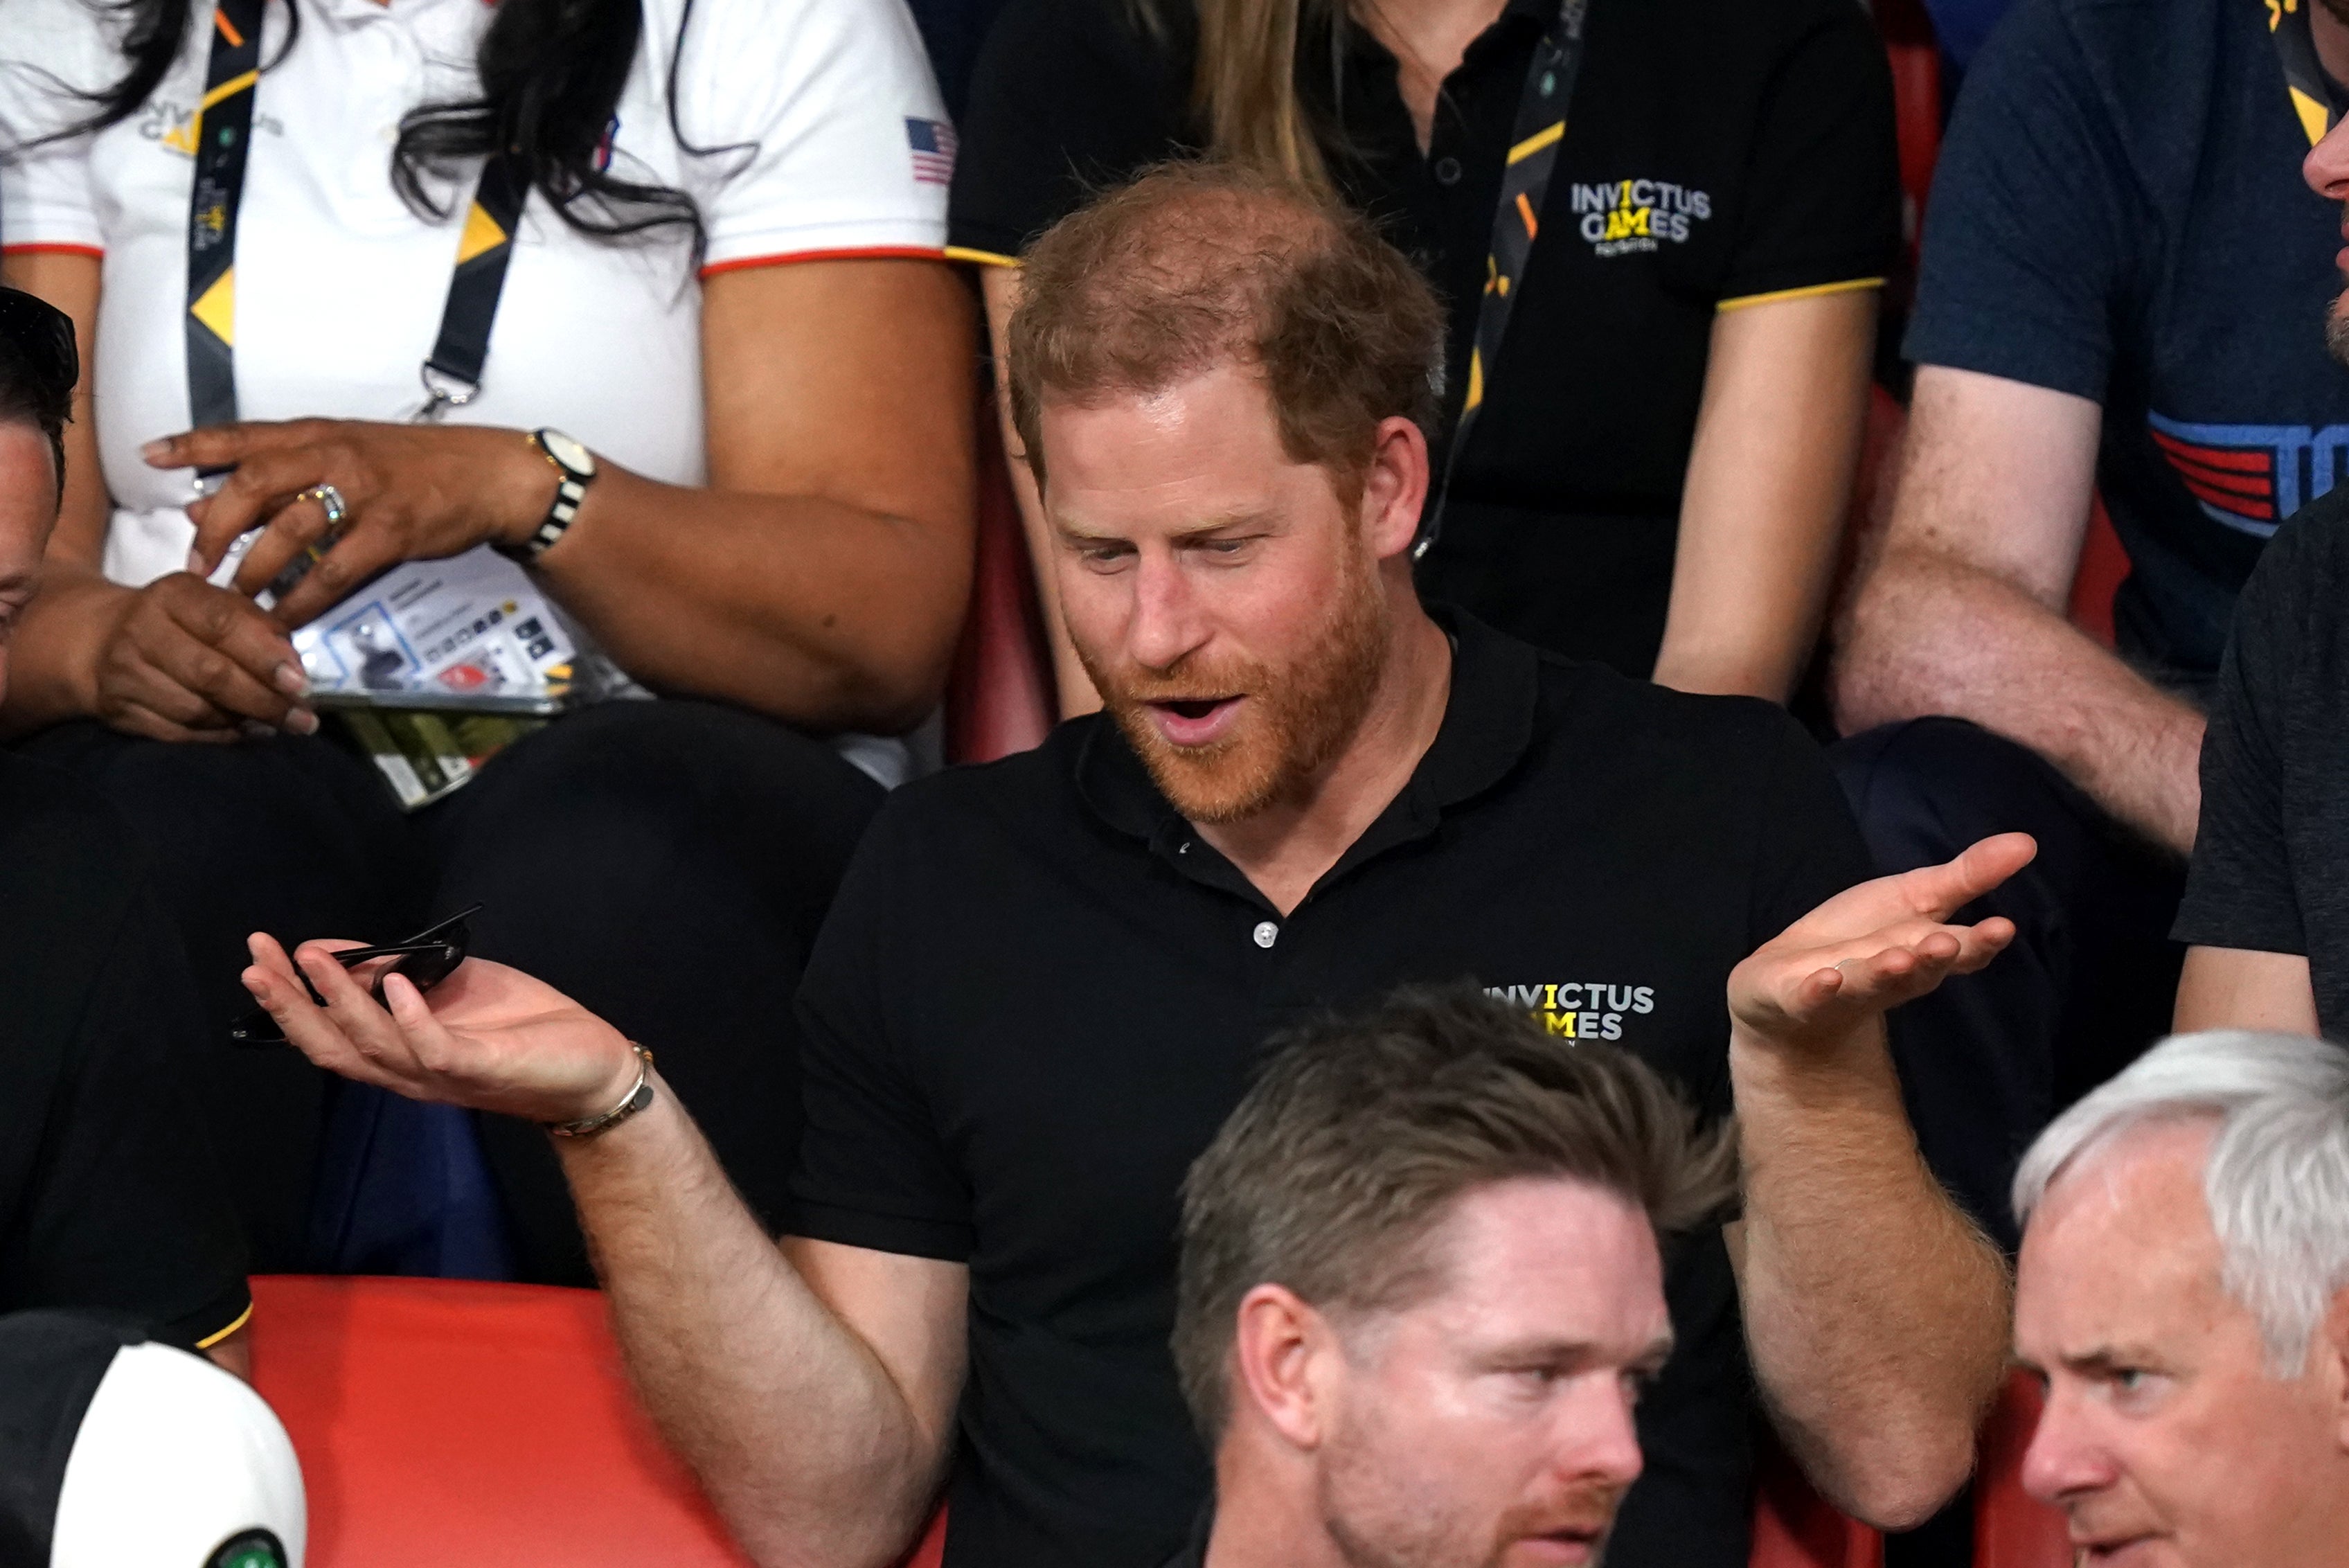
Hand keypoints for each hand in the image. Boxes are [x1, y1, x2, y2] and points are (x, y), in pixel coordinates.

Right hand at [90, 573, 314, 741]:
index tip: (302, 684)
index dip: (266, 657)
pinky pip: (177, 734)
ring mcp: (124, 672)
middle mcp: (141, 630)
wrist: (100, 638)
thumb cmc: (181, 622)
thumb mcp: (215, 605)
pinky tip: (242, 733)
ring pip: (196, 710)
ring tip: (276, 725)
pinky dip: (217, 738)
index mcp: (173, 595)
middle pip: (210, 674)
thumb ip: (258, 628)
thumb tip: (294, 667)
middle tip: (302, 718)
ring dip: (243, 722)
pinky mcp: (117, 709)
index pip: (224, 624)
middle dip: (264, 700)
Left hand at [150, 419, 558, 630]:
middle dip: (217, 528)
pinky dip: (306, 598)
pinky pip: (336, 570)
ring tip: (237, 599)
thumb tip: (207, 499)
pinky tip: (289, 617)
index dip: (194, 444)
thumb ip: (283, 473)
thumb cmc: (415, 465)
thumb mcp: (347, 452)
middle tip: (197, 563)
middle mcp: (334, 456)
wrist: (488, 475)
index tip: (151, 456)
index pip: (244, 435)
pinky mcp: (391, 532)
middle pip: (255, 485)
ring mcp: (364, 494)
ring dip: (256, 570)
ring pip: (291, 531)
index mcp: (319, 433)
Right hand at [241, 931, 641, 1125]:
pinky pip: (434, 1048)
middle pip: (332, 1047)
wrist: (589, 1067)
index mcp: (398, 1053)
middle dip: (290, 1005)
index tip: (261, 955)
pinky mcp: (479, 1068)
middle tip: (257, 963)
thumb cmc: (522, 1027)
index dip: (288, 1000)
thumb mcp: (448, 985)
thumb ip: (394, 969)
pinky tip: (393, 981)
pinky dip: (410, 1017)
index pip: (327, 1033)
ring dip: (340, 1001)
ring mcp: (441, 1074)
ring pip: (374, 1046)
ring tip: (313, 959)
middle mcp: (408, 1072)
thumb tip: (331, 948)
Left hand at [1728, 833, 2036, 1055]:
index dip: (1980, 942)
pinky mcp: (1802, 999)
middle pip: (1920, 970)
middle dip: (1933, 958)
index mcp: (1924, 952)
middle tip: (1946, 945)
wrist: (1789, 985)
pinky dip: (1820, 991)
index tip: (2002, 927)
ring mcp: (1848, 990)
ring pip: (1871, 984)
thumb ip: (1968, 876)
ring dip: (1885, 973)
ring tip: (1897, 959)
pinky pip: (1812, 998)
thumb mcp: (1916, 897)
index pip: (1961, 950)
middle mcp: (1893, 977)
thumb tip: (2028, 842)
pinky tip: (1826, 979)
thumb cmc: (1862, 936)